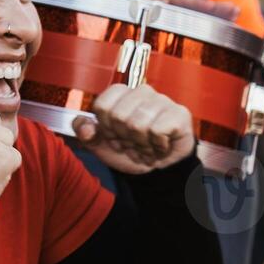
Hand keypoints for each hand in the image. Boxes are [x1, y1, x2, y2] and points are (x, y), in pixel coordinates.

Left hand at [74, 83, 194, 173]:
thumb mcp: (102, 146)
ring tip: (147, 148)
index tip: (115, 137)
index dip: (106, 128)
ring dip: (141, 146)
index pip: (102, 105)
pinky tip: (161, 147)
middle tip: (133, 144)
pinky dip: (156, 147)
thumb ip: (87, 135)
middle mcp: (142, 92)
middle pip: (119, 116)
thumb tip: (83, 127)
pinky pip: (157, 131)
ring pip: (138, 124)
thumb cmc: (131, 151)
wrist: (160, 171)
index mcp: (122, 94)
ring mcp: (162, 101)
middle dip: (124, 139)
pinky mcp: (179, 114)